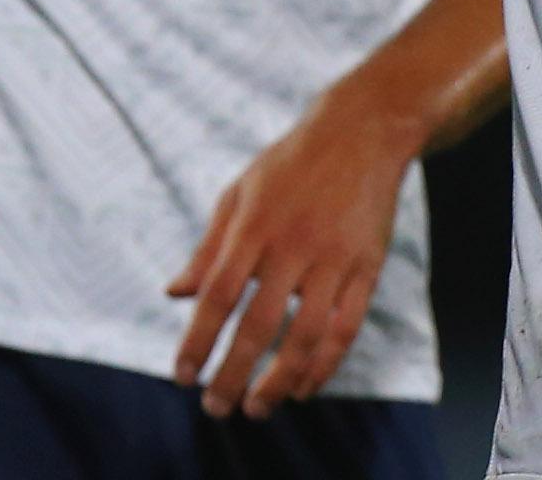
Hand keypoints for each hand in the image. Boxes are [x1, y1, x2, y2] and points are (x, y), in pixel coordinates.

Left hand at [167, 85, 421, 417]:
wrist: (360, 132)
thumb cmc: (289, 165)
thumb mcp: (238, 193)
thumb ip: (207, 248)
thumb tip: (173, 293)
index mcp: (252, 224)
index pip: (216, 294)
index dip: (197, 340)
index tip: (181, 376)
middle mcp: (292, 244)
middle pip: (257, 325)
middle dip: (232, 374)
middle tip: (214, 408)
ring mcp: (334, 258)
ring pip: (305, 337)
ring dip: (278, 382)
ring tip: (256, 408)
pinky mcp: (367, 268)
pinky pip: (345, 329)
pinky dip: (324, 365)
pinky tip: (303, 388)